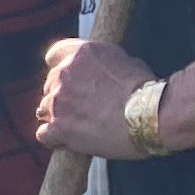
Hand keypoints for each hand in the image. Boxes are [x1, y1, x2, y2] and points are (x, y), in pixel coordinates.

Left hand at [36, 37, 157, 159]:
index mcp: (80, 54)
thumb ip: (102, 64)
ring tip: (81, 125)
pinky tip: (68, 141)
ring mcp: (58, 102)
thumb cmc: (146, 89)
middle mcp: (63, 74)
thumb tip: (100, 71)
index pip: (54, 55)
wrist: (151, 114)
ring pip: (44, 109)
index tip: (70, 78)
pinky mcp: (58, 128)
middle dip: (64, 95)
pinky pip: (44, 134)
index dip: (61, 67)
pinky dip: (54, 138)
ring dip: (59, 116)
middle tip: (84, 107)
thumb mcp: (125, 61)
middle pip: (50, 85)